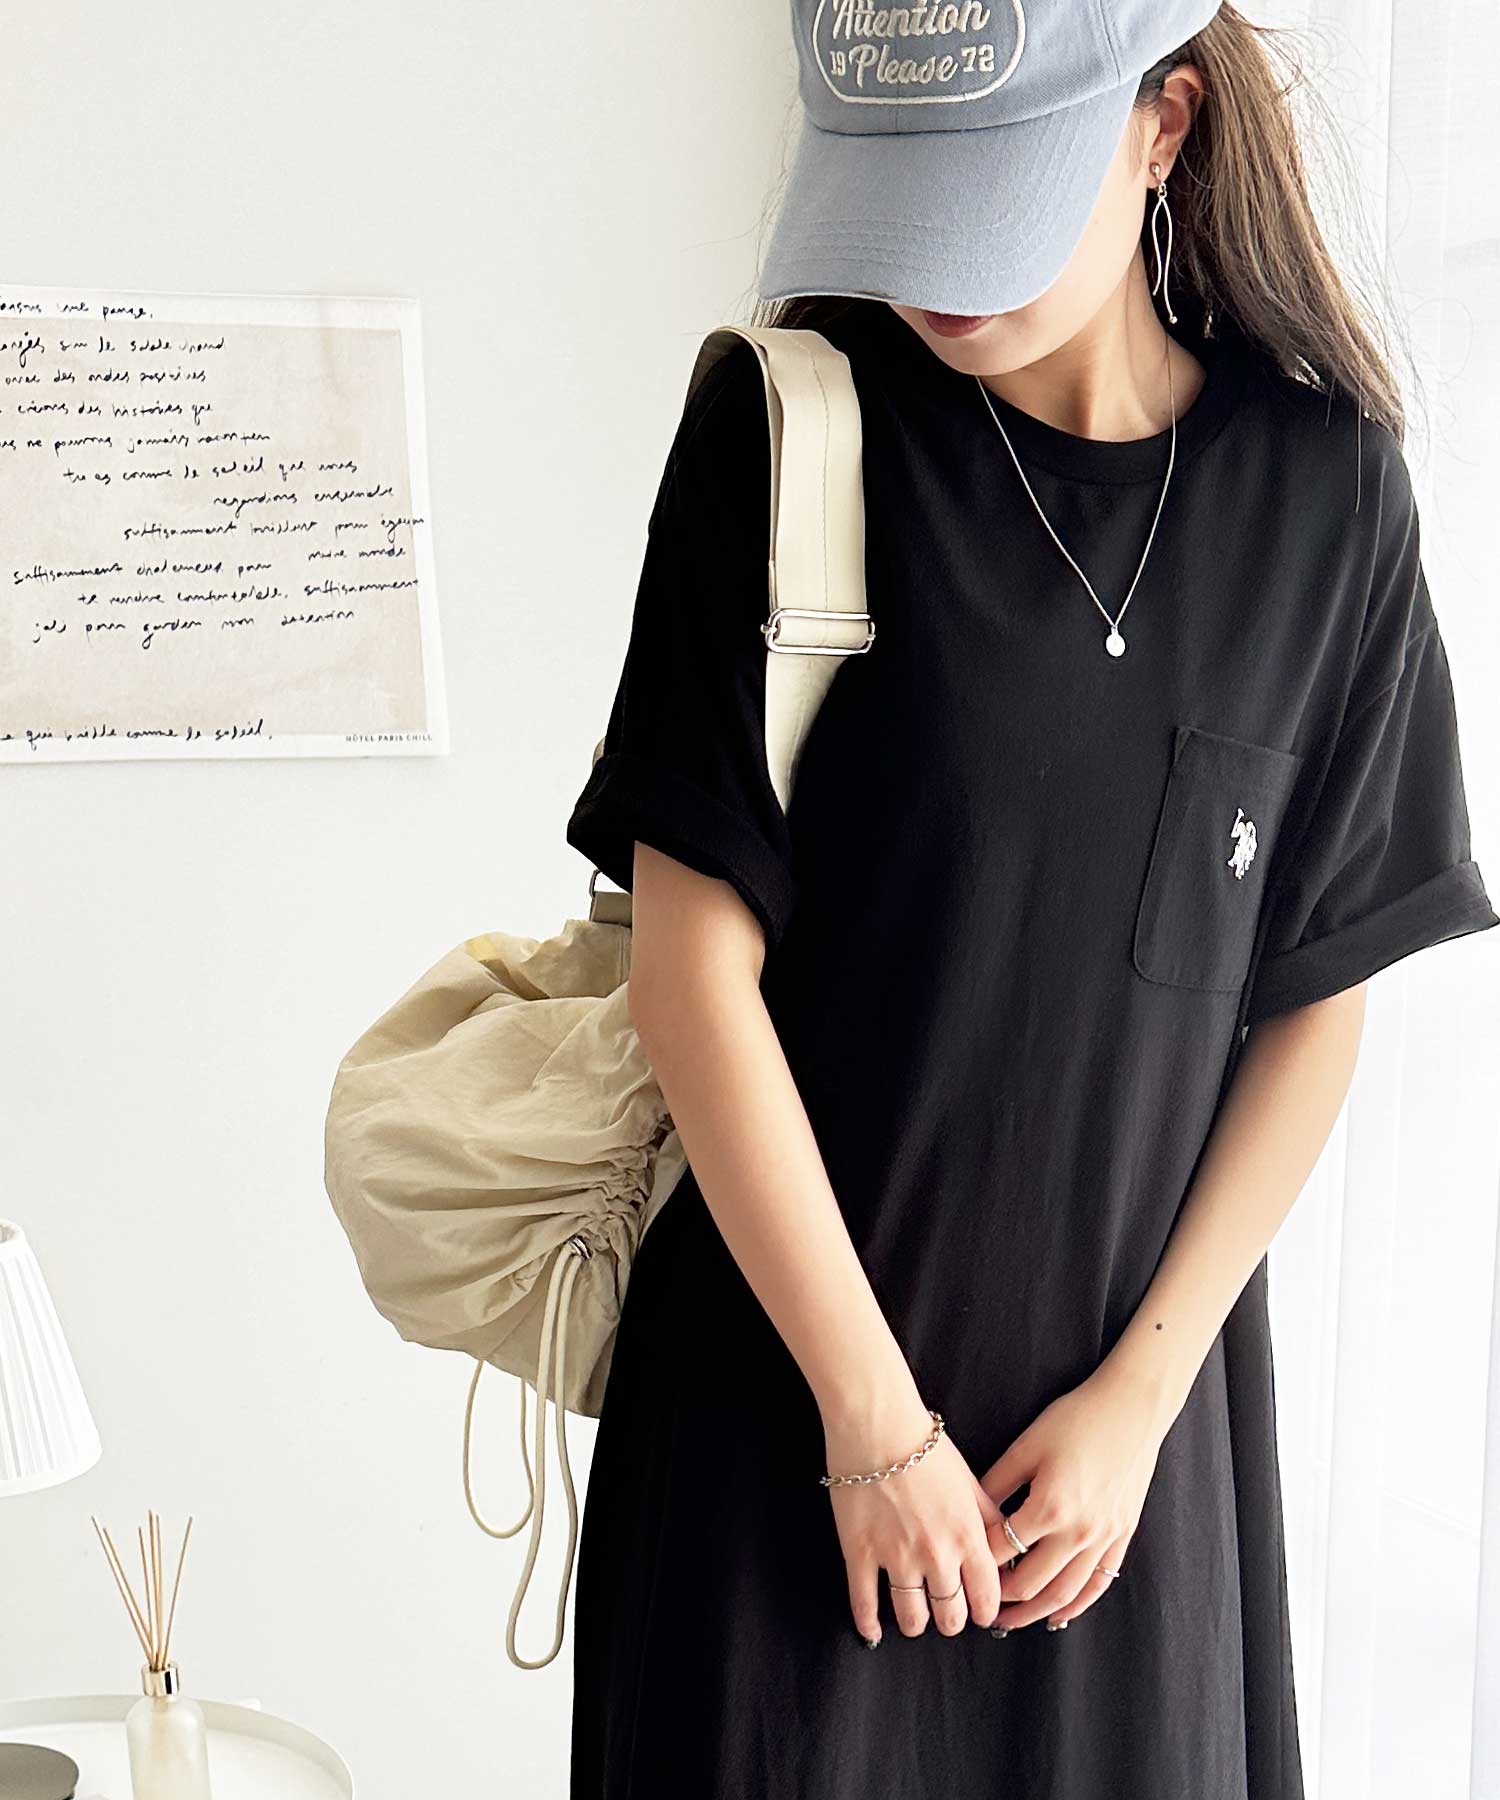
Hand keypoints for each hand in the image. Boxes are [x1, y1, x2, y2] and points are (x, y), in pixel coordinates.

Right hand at [822, 1392, 1005, 1644]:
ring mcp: (896, 1557)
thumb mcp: (970, 1482)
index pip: (987, 1599)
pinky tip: (872, 1631)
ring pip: (912, 1619)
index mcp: (968, 1538)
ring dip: (915, 1623)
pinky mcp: (860, 1553)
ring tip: (914, 1617)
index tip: (979, 1610)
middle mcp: (936, 1555)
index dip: (986, 1612)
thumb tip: (1008, 1552)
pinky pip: (864, 1604)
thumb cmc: (926, 1447)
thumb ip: (990, 1521)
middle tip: (946, 1613)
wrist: (877, 1424)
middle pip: (951, 1617)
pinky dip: (868, 1624)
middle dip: (952, 1620)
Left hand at [978, 1361, 1170, 1630]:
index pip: (1003, 1550)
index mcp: (1049, 1508)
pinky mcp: (1123, 1535)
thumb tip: (971, 1511)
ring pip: (1065, 1594)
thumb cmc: (1076, 1419)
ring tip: (1009, 1621)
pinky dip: (1077, 1604)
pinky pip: (1098, 1583)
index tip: (962, 1565)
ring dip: (1035, 1613)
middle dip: (1001, 1597)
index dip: (979, 1561)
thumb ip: (997, 1482)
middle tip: (978, 1602)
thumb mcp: (1026, 1446)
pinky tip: (1059, 1615)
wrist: (1131, 1407)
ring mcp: (1105, 1537)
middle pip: (1032, 1583)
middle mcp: (1079, 1531)